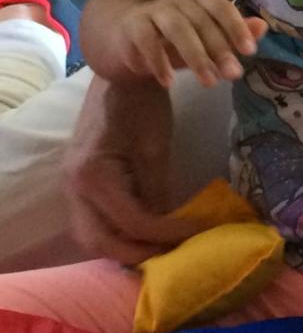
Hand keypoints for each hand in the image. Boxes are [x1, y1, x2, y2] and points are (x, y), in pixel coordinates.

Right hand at [64, 75, 203, 264]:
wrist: (121, 76)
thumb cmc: (141, 106)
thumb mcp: (155, 149)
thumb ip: (158, 192)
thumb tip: (171, 230)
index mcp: (93, 177)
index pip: (132, 223)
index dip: (168, 234)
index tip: (199, 233)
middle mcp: (74, 187)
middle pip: (100, 242)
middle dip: (138, 254)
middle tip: (174, 256)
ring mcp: (74, 187)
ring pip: (93, 236)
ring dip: (126, 248)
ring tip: (161, 250)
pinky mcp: (82, 184)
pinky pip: (96, 221)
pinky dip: (119, 234)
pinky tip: (146, 236)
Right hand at [116, 0, 266, 87]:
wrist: (120, 36)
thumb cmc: (169, 40)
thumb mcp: (202, 41)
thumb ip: (230, 35)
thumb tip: (262, 28)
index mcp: (198, 2)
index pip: (220, 7)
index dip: (236, 26)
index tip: (249, 51)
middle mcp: (177, 2)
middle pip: (201, 20)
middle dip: (220, 49)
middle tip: (233, 75)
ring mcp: (153, 11)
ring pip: (177, 27)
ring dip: (195, 56)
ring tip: (208, 82)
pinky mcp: (131, 26)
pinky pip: (146, 40)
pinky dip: (158, 61)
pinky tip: (169, 82)